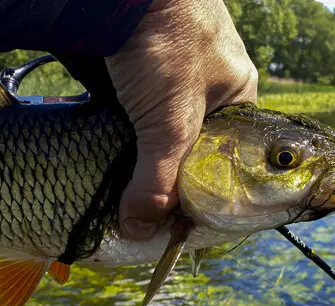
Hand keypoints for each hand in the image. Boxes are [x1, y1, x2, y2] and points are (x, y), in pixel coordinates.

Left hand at [105, 0, 257, 239]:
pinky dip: (113, 134)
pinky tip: (99, 154)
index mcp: (235, 95)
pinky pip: (125, 114)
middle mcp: (204, 87)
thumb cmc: (169, 45)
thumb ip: (158, 181)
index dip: (203, 190)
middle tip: (139, 209)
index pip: (226, 158)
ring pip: (152, 133)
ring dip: (134, 158)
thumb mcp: (170, 122)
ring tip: (116, 190)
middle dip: (163, 176)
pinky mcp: (131, 71)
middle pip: (185, 148)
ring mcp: (166, 77)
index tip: (175, 221)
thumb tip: (139, 231)